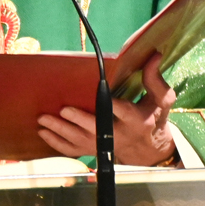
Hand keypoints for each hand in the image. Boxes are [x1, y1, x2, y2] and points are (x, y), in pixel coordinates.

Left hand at [37, 52, 177, 165]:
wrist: (149, 149)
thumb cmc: (153, 118)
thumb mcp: (161, 99)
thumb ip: (154, 79)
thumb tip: (154, 54)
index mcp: (137, 121)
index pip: (125, 112)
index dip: (116, 107)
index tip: (107, 97)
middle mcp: (119, 136)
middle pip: (98, 130)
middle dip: (80, 120)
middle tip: (64, 110)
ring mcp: (104, 146)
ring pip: (81, 141)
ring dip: (61, 131)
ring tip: (44, 119)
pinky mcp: (94, 151)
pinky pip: (74, 151)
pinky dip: (57, 144)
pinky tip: (43, 133)